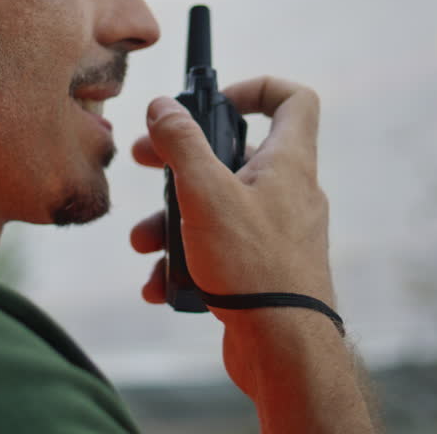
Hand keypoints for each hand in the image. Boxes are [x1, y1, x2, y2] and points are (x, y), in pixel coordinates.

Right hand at [129, 76, 333, 311]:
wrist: (283, 349)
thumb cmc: (254, 267)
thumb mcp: (206, 194)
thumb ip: (181, 144)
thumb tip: (163, 106)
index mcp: (288, 163)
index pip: (293, 100)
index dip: (256, 87)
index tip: (214, 101)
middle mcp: (289, 193)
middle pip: (235, 155)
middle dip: (182, 161)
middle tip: (144, 162)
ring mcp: (277, 233)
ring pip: (218, 208)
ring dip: (173, 221)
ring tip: (144, 242)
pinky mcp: (263, 269)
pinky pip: (220, 250)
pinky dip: (187, 260)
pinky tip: (160, 283)